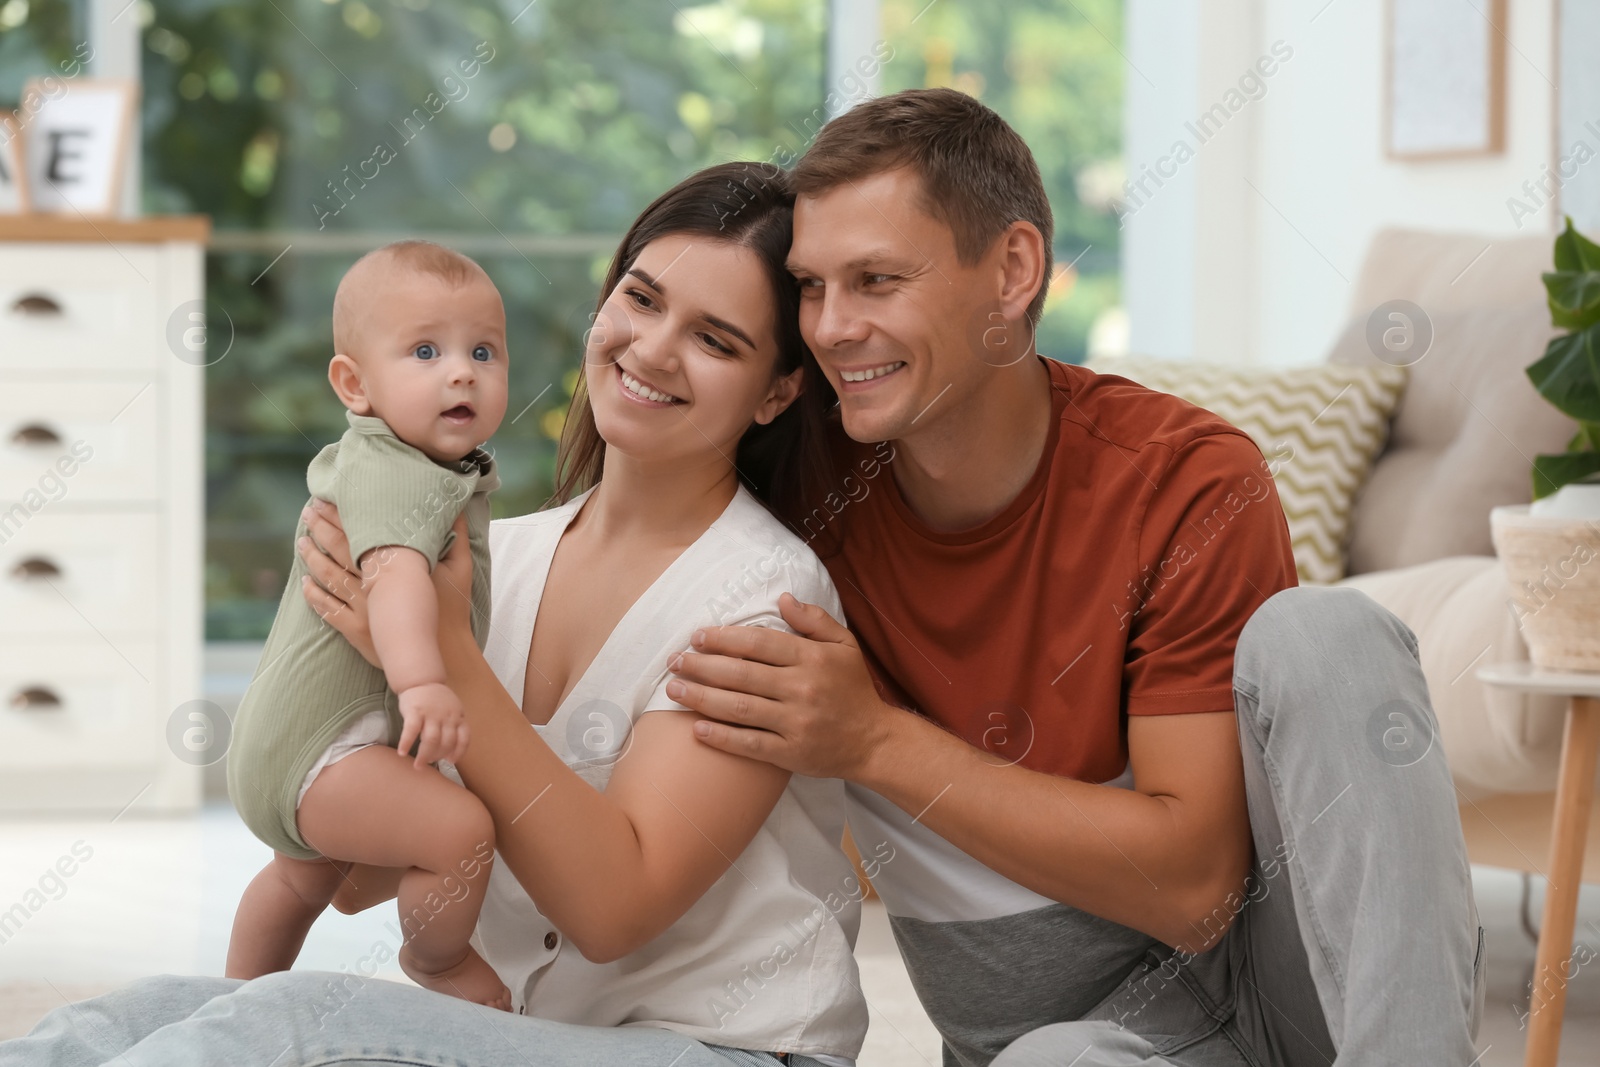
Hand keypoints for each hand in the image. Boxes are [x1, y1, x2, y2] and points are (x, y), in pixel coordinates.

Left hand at [299, 500, 472, 658]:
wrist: (444, 653)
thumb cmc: (453, 609)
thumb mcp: (461, 567)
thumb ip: (458, 536)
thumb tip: (457, 510)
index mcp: (396, 564)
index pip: (363, 532)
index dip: (343, 515)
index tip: (327, 499)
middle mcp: (375, 583)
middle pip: (341, 550)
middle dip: (321, 528)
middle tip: (308, 512)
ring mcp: (362, 607)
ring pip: (329, 577)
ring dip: (312, 558)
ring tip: (301, 541)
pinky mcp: (356, 630)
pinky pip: (327, 610)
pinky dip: (314, 595)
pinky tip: (305, 583)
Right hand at [397, 681, 468, 767]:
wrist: (421, 680)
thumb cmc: (437, 701)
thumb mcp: (452, 711)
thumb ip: (453, 728)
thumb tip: (449, 755)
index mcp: (458, 717)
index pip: (464, 738)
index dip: (459, 752)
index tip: (451, 761)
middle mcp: (447, 716)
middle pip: (446, 743)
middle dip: (438, 757)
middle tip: (428, 763)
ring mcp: (431, 713)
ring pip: (431, 740)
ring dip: (425, 756)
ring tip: (418, 765)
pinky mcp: (415, 711)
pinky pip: (411, 730)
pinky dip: (406, 743)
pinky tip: (402, 753)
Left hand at [664, 594, 897, 779]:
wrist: (875, 742)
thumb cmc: (854, 689)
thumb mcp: (844, 645)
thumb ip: (814, 620)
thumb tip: (782, 598)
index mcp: (813, 658)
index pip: (759, 643)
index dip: (724, 638)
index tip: (697, 636)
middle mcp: (802, 688)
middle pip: (742, 674)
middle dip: (702, 666)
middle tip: (674, 661)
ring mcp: (796, 723)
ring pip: (740, 708)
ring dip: (702, 698)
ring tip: (674, 690)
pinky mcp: (792, 754)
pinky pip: (750, 745)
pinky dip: (722, 737)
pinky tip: (697, 729)